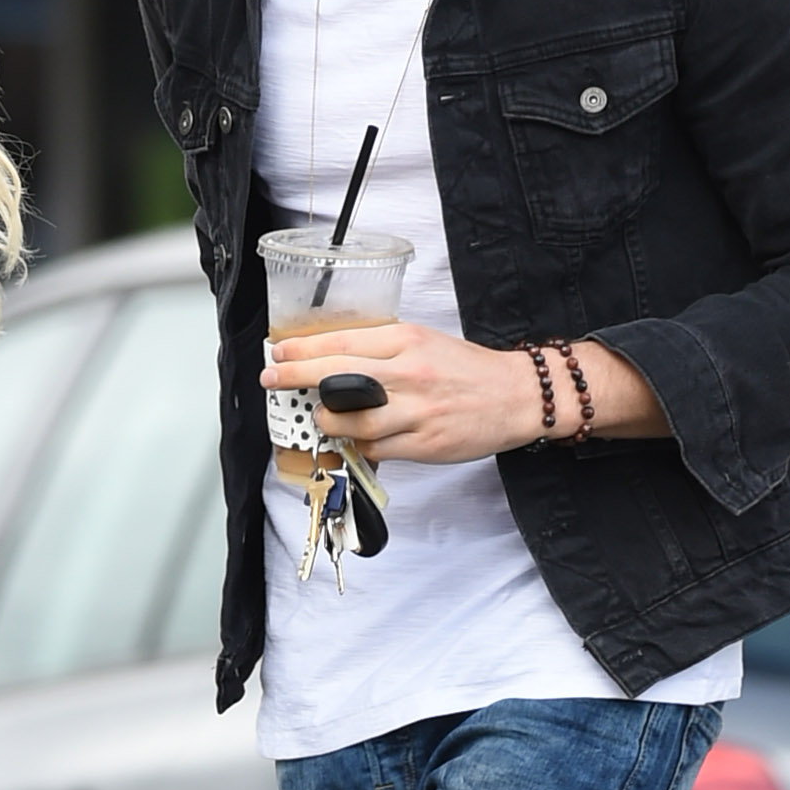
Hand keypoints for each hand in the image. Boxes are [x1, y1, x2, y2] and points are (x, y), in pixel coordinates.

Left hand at [260, 323, 668, 460]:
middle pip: (337, 376)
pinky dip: (362, 446)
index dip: (303, 351)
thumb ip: (381, 350)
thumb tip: (332, 361)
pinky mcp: (423, 442)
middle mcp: (407, 373)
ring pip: (351, 420)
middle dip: (295, 379)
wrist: (517, 395)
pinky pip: (376, 448)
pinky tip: (359, 440)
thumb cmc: (466, 369)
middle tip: (271, 381)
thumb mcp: (423, 342)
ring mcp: (415, 411)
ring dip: (327, 420)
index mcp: (405, 341)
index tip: (278, 355)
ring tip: (321, 417)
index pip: (341, 343)